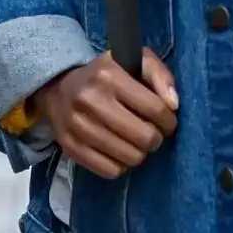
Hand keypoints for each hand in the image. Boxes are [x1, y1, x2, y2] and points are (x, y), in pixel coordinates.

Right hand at [32, 52, 179, 178]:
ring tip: (135, 142)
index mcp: (109, 76)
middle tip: (151, 133)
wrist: (59, 89)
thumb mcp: (134, 62)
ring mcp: (79, 126)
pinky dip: (120, 165)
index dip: (169, 120)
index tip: (166, 121)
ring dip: (139, 153)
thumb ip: (159, 75)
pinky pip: (110, 170)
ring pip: (130, 157)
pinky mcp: (71, 147)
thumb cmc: (106, 76)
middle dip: (156, 139)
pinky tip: (118, 151)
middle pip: (145, 137)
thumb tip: (173, 104)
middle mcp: (91, 101)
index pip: (155, 109)